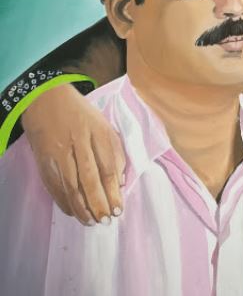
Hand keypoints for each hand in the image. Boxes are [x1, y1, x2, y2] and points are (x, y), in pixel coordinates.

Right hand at [21, 84, 125, 224]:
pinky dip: (64, 201)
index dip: (113, 190)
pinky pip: (54, 185)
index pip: (108, 166)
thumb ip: (114, 151)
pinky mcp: (44, 158)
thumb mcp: (104, 125)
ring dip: (82, 207)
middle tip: (106, 220)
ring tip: (91, 221)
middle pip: (90, 178)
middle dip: (99, 202)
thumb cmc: (81, 114)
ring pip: (71, 185)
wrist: (46, 99)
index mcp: (98, 131)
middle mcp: (79, 141)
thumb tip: (120, 182)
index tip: (118, 208)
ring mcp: (59, 150)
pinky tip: (73, 212)